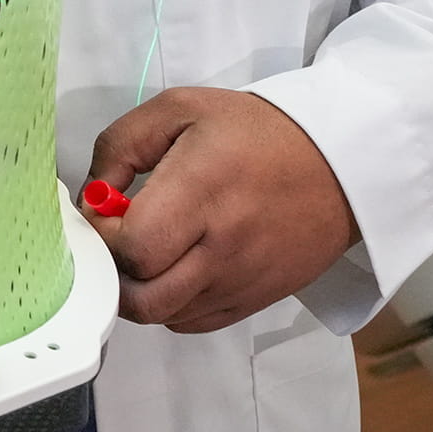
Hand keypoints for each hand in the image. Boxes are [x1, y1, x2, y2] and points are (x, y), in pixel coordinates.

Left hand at [85, 87, 360, 333]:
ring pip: (162, 316)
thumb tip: (91, 198)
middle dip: (114, 270)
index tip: (108, 210)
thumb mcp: (179, 109)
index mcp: (202, 192)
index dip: (104, 235)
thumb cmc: (256, 132)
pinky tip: (177, 267)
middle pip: (141, 298)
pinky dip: (171, 303)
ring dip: (140, 289)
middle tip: (120, 238)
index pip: (132, 248)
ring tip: (148, 250)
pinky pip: (192, 322)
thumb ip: (119, 146)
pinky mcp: (255, 301)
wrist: (340, 164)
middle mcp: (223, 247)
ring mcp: (241, 282)